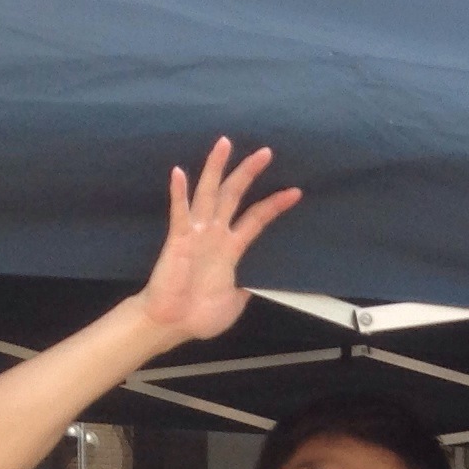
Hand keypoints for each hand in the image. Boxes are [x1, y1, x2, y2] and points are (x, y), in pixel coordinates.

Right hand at [134, 139, 300, 345]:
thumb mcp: (236, 300)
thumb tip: (264, 282)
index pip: (256, 219)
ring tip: (225, 144)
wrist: (173, 324)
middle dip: (248, 173)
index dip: (274, 204)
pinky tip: (179, 173)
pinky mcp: (179, 240)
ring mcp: (196, 234)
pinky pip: (179, 213)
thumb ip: (249, 285)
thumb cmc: (200, 315)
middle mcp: (214, 234)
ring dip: (215, 168)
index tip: (296, 191)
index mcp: (231, 248)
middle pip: (233, 195)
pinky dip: (179, 194)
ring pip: (208, 194)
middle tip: (267, 151)